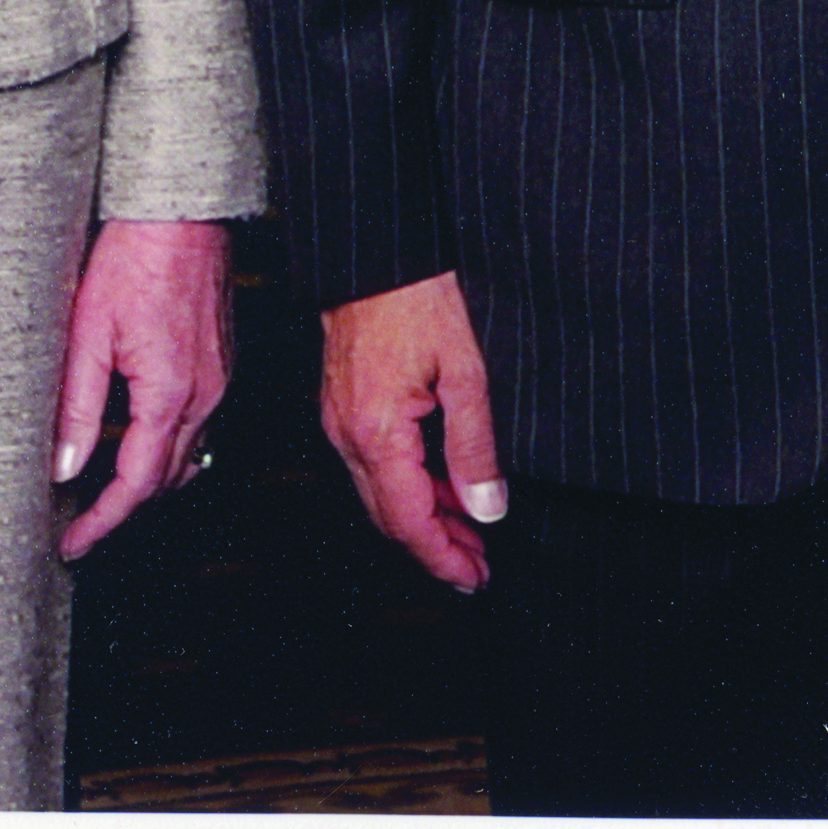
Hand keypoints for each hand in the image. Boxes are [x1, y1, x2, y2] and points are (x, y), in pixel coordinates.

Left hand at [53, 217, 233, 558]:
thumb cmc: (135, 256)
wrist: (181, 210)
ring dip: (146, 481)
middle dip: (123, 510)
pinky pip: (196, 424)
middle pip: (165, 479)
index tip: (73, 543)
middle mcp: (205, 393)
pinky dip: (164, 446)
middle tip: (78, 526)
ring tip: (101, 491)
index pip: (136, 483)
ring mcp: (219, 379)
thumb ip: (78, 408)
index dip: (102, 521)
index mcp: (170, 393)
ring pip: (185, 455)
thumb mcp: (87, 334)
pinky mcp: (220, 363)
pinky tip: (133, 437)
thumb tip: (64, 467)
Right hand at [320, 273, 508, 591]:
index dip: (443, 558)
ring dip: (423, 517)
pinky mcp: (343, 405)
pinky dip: (408, 484)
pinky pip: (373, 463)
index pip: (408, 521)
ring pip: (380, 493)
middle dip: (434, 547)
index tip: (474, 579)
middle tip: (479, 564)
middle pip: (389, 517)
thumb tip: (487, 507)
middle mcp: (347, 434)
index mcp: (376, 433)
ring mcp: (340, 420)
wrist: (376, 249)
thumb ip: (475, 447)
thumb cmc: (417, 295)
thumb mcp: (466, 372)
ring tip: (469, 530)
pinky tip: (442, 483)